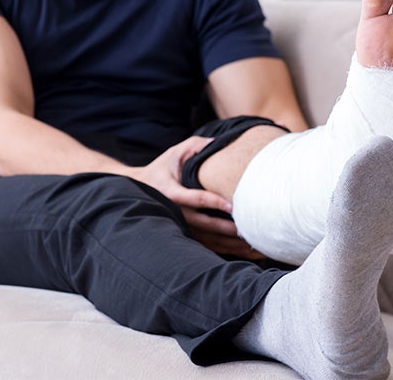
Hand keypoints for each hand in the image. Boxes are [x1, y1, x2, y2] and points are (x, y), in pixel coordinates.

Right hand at [127, 136, 264, 258]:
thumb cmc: (160, 169)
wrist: (139, 190)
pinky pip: (207, 245)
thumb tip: (216, 142)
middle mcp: (176, 213)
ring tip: (252, 243)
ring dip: (230, 243)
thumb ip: (194, 146)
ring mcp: (181, 227)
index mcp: (173, 193)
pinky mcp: (186, 234)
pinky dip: (226, 249)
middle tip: (250, 229)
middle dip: (228, 228)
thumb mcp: (174, 154)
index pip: (196, 199)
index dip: (215, 202)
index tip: (233, 205)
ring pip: (209, 239)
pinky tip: (243, 250)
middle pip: (206, 225)